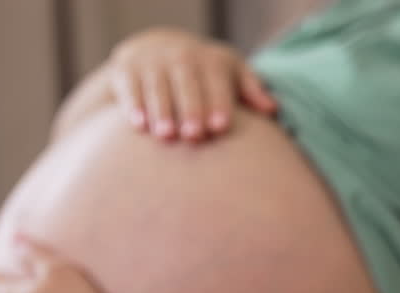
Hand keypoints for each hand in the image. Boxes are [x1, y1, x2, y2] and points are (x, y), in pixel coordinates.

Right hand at [109, 27, 277, 142]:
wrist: (153, 49)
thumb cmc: (200, 72)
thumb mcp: (227, 72)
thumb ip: (249, 90)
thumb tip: (272, 109)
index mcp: (209, 60)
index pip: (216, 82)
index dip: (218, 104)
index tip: (220, 127)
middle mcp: (181, 57)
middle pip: (186, 84)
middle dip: (190, 109)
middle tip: (194, 136)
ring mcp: (152, 62)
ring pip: (157, 87)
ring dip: (161, 111)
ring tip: (166, 136)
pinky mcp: (127, 70)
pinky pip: (130, 88)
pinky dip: (133, 106)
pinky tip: (138, 126)